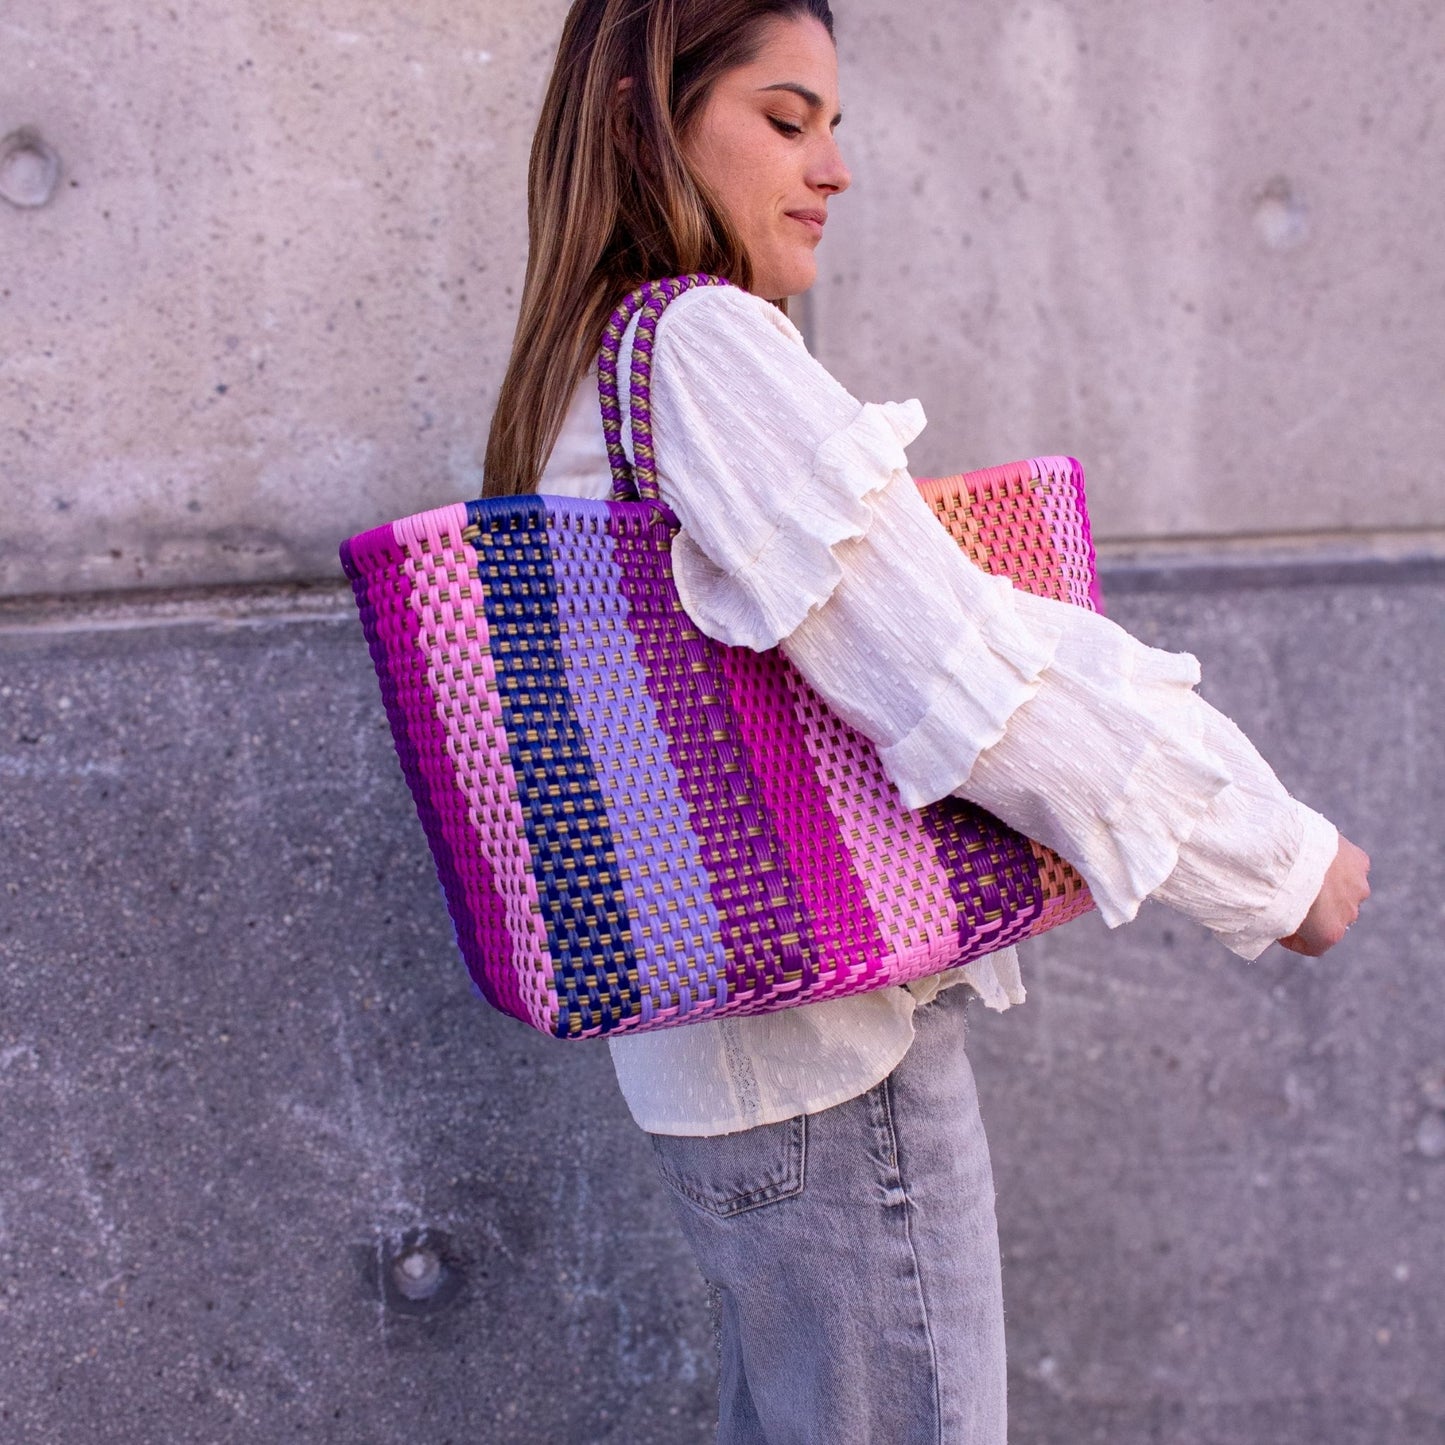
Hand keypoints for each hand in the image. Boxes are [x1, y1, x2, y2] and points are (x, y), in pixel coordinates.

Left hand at [1278, 836, 1370, 955]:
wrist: (1291, 850)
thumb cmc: (1276, 886)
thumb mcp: (1270, 916)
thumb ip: (1278, 925)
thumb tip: (1270, 926)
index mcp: (1329, 932)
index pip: (1315, 946)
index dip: (1296, 941)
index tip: (1281, 930)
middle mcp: (1349, 913)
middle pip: (1332, 918)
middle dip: (1315, 912)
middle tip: (1293, 899)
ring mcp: (1358, 886)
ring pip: (1344, 891)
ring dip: (1330, 888)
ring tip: (1306, 875)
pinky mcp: (1360, 862)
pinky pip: (1349, 867)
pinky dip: (1338, 865)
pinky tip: (1318, 857)